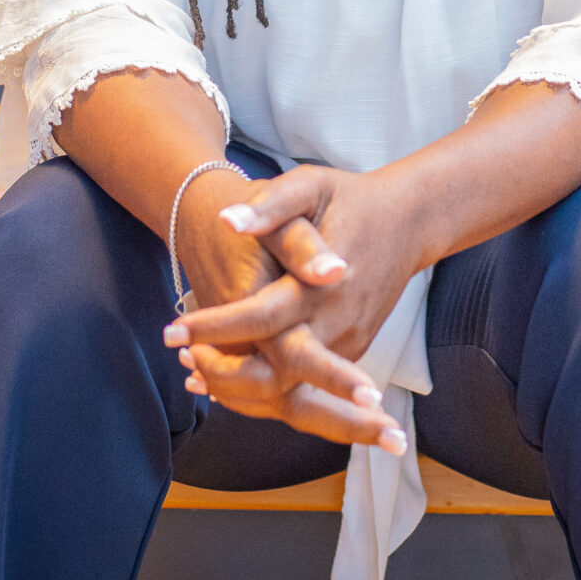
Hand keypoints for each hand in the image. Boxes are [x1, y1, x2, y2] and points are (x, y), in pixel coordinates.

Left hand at [166, 167, 422, 448]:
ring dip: (238, 390)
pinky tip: (227, 377)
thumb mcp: (310, 186)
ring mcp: (348, 343)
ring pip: (289, 393)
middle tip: (182, 356)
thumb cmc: (352, 199)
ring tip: (193, 369)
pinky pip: (305, 386)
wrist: (408, 222)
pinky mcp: (351, 351)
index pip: (261, 318)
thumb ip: (271, 205)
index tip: (172, 331)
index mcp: (323, 286)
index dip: (214, 328)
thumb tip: (228, 222)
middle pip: (275, 374)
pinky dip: (263, 390)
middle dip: (222, 374)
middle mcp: (338, 323)